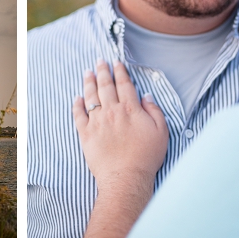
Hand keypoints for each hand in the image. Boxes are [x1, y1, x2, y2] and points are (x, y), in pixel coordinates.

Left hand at [72, 59, 168, 237]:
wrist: (126, 177)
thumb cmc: (146, 156)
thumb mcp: (161, 132)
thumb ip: (154, 110)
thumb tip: (146, 95)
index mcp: (131, 109)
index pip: (124, 84)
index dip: (120, 71)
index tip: (116, 62)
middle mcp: (112, 111)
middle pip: (106, 86)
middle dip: (102, 71)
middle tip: (99, 60)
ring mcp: (97, 122)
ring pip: (91, 96)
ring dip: (89, 82)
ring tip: (87, 72)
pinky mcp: (86, 133)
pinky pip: (79, 115)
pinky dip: (77, 104)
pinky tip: (77, 97)